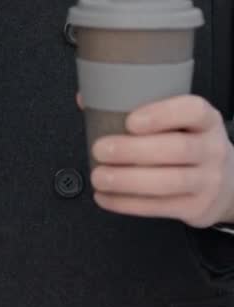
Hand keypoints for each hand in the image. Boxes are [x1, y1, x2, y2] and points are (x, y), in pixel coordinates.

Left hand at [76, 93, 233, 227]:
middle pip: (176, 149)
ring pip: (168, 182)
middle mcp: (212, 148)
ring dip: (127, 181)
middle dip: (133, 150)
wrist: (226, 183)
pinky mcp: (196, 207)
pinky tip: (106, 197)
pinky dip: (128, 204)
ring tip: (99, 177)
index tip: (130, 120)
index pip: (192, 111)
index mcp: (206, 120)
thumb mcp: (179, 122)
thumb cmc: (188, 143)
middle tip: (101, 150)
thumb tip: (87, 98)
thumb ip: (139, 107)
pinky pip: (160, 207)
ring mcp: (208, 180)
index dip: (161, 115)